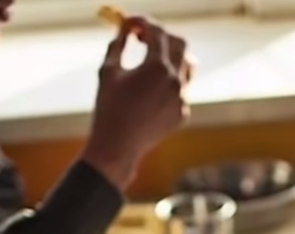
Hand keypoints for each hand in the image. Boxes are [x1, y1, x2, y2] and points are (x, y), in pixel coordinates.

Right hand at [83, 18, 192, 189]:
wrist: (117, 147)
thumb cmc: (108, 108)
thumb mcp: (108, 71)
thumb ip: (118, 43)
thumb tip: (125, 27)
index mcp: (156, 68)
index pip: (158, 34)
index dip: (144, 25)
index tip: (133, 25)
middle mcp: (175, 81)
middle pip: (180, 44)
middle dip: (162, 37)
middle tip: (145, 39)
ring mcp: (182, 98)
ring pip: (186, 66)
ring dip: (171, 58)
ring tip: (151, 63)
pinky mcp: (182, 113)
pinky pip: (181, 89)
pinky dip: (169, 83)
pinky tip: (149, 94)